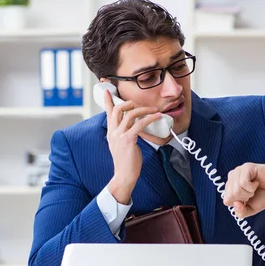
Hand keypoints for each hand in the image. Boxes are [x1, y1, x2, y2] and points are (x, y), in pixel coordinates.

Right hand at [104, 89, 162, 203]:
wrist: (124, 175)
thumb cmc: (126, 161)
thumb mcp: (121, 144)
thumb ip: (124, 133)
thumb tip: (134, 126)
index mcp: (111, 132)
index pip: (108, 112)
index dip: (108, 100)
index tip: (107, 90)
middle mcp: (113, 132)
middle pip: (118, 109)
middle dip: (129, 102)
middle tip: (139, 104)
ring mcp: (119, 135)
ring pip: (130, 114)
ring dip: (144, 109)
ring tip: (154, 110)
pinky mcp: (128, 140)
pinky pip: (139, 124)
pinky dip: (150, 118)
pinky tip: (157, 117)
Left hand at [223, 163, 264, 217]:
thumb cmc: (264, 195)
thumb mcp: (251, 209)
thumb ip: (241, 212)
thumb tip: (236, 204)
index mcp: (230, 186)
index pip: (227, 201)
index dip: (240, 203)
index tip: (248, 198)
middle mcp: (232, 177)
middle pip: (231, 196)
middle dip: (245, 198)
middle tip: (253, 192)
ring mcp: (238, 171)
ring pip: (236, 189)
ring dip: (249, 192)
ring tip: (255, 187)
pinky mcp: (246, 167)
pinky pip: (243, 183)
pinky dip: (252, 187)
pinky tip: (256, 182)